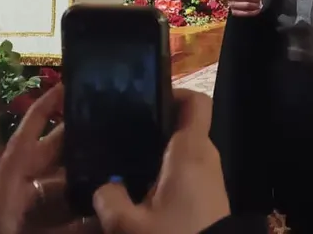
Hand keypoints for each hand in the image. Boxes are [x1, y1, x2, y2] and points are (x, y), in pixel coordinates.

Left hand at [0, 85, 99, 233]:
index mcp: (4, 185)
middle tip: (109, 123)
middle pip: (46, 158)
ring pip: (52, 184)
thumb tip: (108, 214)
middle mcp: (10, 191)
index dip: (43, 112)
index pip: (25, 139)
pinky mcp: (20, 223)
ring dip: (80, 175)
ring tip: (115, 161)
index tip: (64, 86)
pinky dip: (73, 203)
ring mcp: (15, 208)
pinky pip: (50, 207)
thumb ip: (68, 228)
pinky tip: (99, 202)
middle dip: (76, 142)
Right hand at [93, 90, 230, 233]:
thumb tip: (103, 187)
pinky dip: (163, 172)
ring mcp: (209, 176)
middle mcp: (205, 156)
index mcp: (191, 150)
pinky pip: (185, 171)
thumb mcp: (128, 226)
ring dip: (156, 153)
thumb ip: (109, 200)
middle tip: (119, 132)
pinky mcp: (207, 195)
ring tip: (120, 161)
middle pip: (183, 126)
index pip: (196, 102)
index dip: (174, 92)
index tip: (144, 100)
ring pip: (182, 151)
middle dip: (153, 127)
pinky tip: (137, 188)